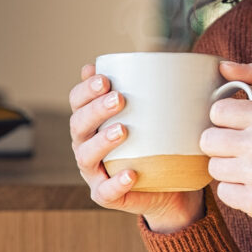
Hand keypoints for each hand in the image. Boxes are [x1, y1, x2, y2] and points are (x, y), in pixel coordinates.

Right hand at [68, 63, 204, 230]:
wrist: (173, 187)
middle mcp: (88, 145)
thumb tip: (163, 56)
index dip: (85, 89)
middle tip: (119, 99)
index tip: (104, 78)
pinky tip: (131, 174)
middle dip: (95, 110)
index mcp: (95, 121)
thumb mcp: (162, 113)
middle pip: (78, 125)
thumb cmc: (163, 141)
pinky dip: (116, 183)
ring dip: (101, 142)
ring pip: (86, 157)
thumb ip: (158, 88)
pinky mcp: (108, 196)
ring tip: (122, 130)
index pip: (78, 101)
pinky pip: (106, 192)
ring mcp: (96, 172)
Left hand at [202, 61, 251, 251]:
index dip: (226, 121)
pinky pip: (222, 192)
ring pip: (213, 167)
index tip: (242, 129)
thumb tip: (223, 65)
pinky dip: (236, 193)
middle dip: (223, 147)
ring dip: (228, 171)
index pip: (217, 110)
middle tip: (245, 152)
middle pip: (209, 140)